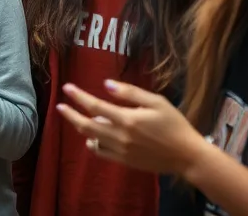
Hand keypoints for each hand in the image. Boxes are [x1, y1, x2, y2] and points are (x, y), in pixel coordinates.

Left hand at [56, 81, 210, 176]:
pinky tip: (91, 137)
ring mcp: (121, 151)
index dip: (78, 96)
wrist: (187, 156)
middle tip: (60, 106)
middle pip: (86, 125)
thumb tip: (107, 85)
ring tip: (75, 117)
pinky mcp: (125, 161)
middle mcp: (120, 137)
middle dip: (70, 115)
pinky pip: (101, 153)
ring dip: (81, 128)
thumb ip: (130, 93)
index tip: (67, 88)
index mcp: (127, 119)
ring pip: (91, 139)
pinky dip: (93, 144)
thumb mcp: (156, 102)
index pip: (95, 106)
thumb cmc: (175, 124)